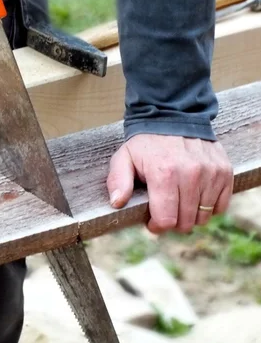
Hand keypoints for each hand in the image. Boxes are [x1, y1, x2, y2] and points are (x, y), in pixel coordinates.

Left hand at [106, 134, 233, 233]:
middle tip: (166, 209)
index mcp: (164, 173)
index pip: (166, 220)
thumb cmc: (146, 143)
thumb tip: (117, 203)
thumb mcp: (124, 158)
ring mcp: (211, 173)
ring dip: (191, 215)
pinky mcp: (224, 171)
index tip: (152, 220)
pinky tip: (196, 196)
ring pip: (204, 216)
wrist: (174, 116)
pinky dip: (209, 207)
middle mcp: (191, 173)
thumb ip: (118, 181)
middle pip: (186, 222)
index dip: (157, 226)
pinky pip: (221, 206)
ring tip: (180, 200)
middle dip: (173, 222)